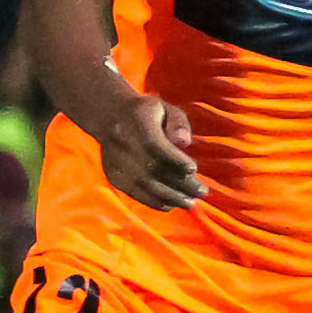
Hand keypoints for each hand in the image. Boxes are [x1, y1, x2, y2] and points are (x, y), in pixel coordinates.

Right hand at [92, 93, 204, 210]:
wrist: (110, 117)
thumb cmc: (147, 113)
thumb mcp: (165, 108)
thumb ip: (178, 123)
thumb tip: (184, 143)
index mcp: (136, 122)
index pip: (155, 146)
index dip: (175, 160)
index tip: (194, 169)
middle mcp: (122, 143)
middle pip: (152, 169)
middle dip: (180, 184)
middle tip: (201, 192)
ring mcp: (115, 162)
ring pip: (144, 185)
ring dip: (170, 197)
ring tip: (190, 202)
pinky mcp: (113, 176)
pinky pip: (135, 193)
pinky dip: (155, 202)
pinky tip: (172, 204)